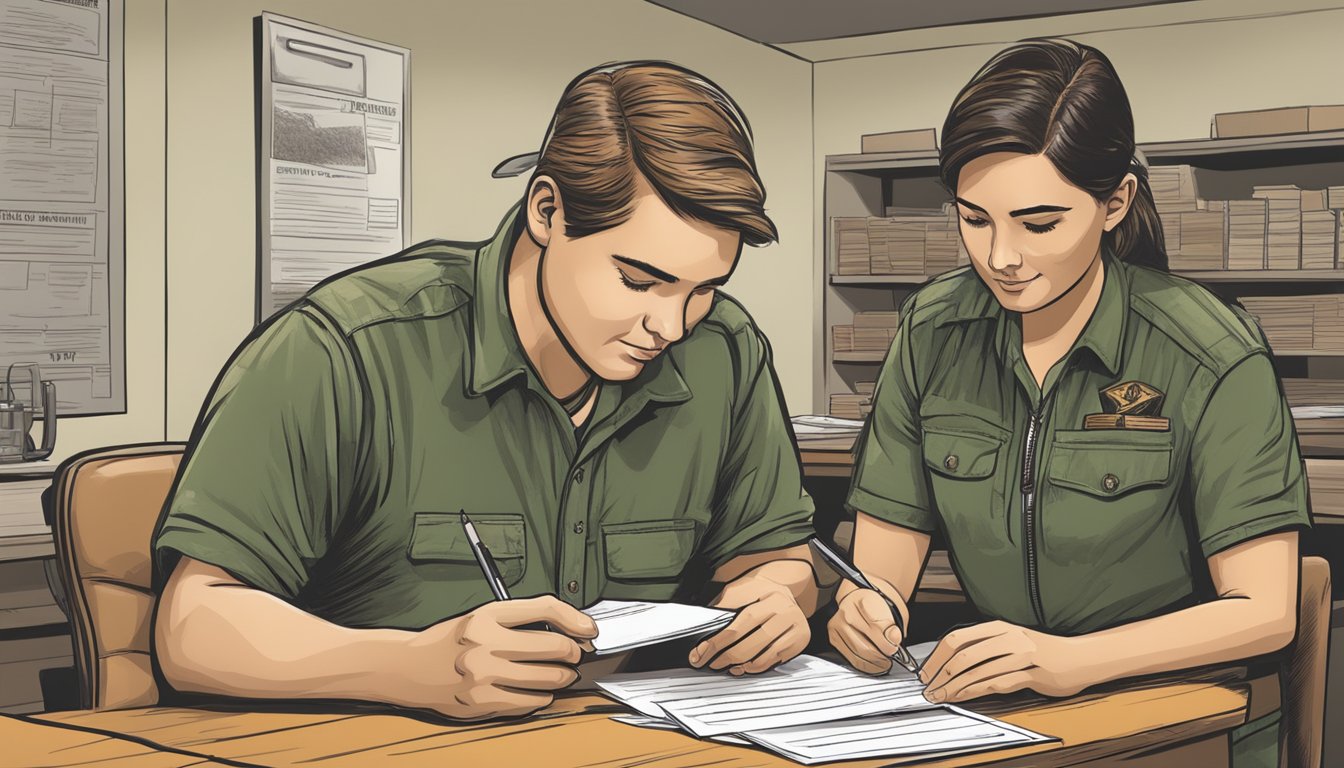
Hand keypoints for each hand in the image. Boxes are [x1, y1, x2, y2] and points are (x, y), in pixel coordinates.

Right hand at [391, 596, 597, 720]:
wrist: (412, 668)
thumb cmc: (453, 640)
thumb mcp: (484, 616)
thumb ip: (523, 618)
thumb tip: (571, 629)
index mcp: (488, 615)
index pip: (546, 609)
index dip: (576, 620)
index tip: (589, 630)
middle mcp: (486, 642)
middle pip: (554, 647)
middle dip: (573, 653)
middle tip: (574, 655)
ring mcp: (484, 675)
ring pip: (548, 678)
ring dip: (563, 677)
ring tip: (560, 674)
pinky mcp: (483, 702)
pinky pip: (531, 702)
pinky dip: (543, 697)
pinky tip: (539, 691)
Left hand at [688, 571, 809, 674]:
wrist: (785, 590)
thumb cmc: (758, 592)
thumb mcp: (739, 590)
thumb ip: (724, 606)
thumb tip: (705, 629)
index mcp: (769, 593)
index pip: (741, 621)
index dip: (719, 640)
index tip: (701, 652)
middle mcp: (786, 609)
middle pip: (752, 640)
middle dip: (726, 655)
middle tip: (708, 662)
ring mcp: (796, 625)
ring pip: (763, 653)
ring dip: (739, 664)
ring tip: (722, 666)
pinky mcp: (800, 640)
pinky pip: (774, 659)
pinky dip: (756, 666)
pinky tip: (742, 667)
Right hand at [827, 585, 908, 674]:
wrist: (860, 598)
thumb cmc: (877, 605)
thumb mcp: (892, 609)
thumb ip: (893, 626)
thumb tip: (893, 639)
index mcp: (864, 601)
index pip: (879, 628)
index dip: (891, 641)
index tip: (896, 644)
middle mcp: (847, 613)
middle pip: (867, 646)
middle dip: (883, 655)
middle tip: (891, 654)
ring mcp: (838, 625)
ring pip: (859, 655)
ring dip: (875, 662)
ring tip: (884, 661)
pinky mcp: (834, 637)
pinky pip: (851, 658)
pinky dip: (866, 665)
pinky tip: (874, 663)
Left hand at [919, 620, 1092, 702]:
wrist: (1078, 657)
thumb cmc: (1041, 651)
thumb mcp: (1010, 640)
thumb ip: (984, 646)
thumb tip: (950, 661)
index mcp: (998, 627)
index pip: (957, 638)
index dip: (937, 656)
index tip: (926, 672)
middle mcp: (1008, 637)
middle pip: (964, 656)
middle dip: (942, 675)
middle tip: (930, 689)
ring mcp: (1021, 655)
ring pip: (979, 672)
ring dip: (956, 687)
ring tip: (943, 696)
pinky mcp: (1033, 674)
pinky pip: (999, 683)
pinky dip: (977, 691)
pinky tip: (965, 697)